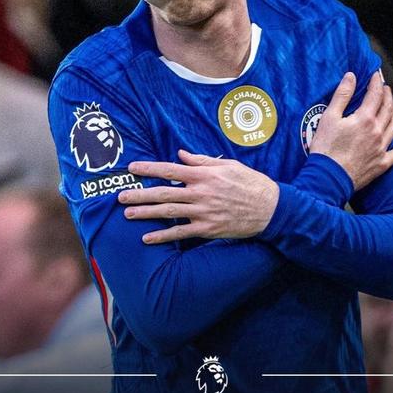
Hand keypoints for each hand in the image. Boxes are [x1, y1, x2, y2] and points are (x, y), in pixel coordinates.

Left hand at [118, 150, 279, 243]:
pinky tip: (147, 238)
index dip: (149, 169)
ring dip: (146, 214)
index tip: (132, 168)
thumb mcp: (229, 165)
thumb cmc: (250, 183)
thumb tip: (181, 154)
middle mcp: (201, 193)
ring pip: (168, 212)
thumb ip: (203, 161)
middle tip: (120, 196)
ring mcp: (203, 212)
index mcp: (205, 175)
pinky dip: (162, 236)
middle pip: (163, 192)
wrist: (271, 209)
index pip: (170, 169)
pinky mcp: (208, 229)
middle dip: (140, 194)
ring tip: (127, 214)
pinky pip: (180, 233)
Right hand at [310, 71, 392, 190]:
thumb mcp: (329, 118)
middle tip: (385, 88)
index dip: (376, 83)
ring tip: (391, 108)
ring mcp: (381, 149)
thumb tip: (351, 77)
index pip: (375, 95)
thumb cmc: (325, 148)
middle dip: (387, 95)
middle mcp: (377, 132)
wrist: (328, 178)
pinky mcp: (381, 164)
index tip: (375, 76)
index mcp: (365, 119)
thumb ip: (342, 95)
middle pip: (387, 108)